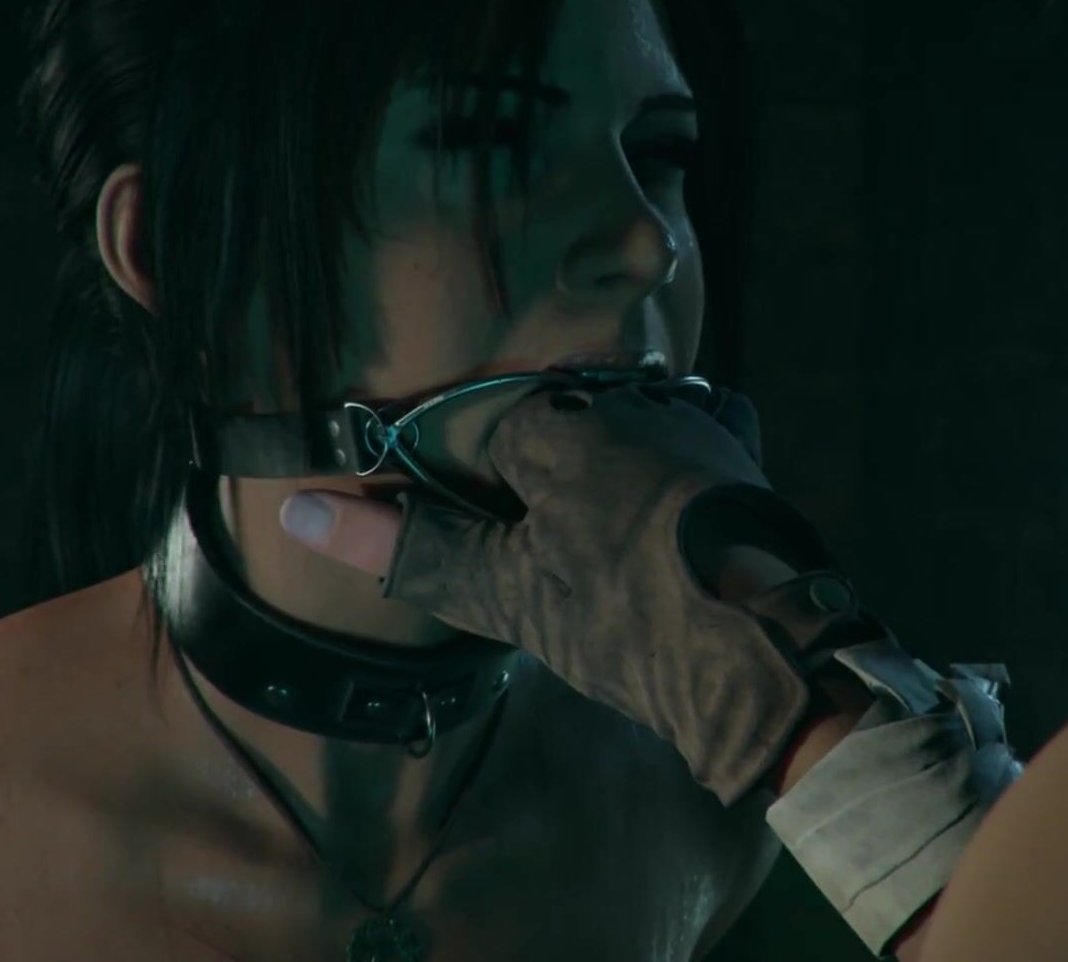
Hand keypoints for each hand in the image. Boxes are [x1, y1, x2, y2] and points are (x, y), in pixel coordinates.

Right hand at [278, 382, 881, 804]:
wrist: (767, 668)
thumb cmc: (630, 622)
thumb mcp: (506, 591)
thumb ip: (410, 545)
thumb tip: (299, 511)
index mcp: (565, 415)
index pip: (472, 420)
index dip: (438, 466)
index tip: (427, 511)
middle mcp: (635, 399)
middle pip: (547, 415)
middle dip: (515, 462)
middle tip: (504, 536)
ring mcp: (698, 424)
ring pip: (615, 422)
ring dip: (587, 461)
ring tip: (568, 530)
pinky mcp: (743, 464)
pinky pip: (680, 439)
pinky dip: (653, 465)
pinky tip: (643, 509)